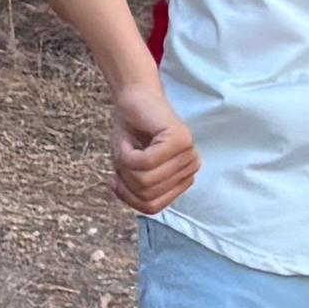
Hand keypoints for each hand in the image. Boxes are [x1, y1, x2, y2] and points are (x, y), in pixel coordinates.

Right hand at [112, 80, 196, 212]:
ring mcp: (187, 154)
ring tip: (125, 148)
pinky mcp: (179, 140)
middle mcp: (190, 168)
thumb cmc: (131, 133)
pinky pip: (145, 163)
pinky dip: (126, 155)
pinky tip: (127, 142)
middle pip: (148, 195)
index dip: (128, 196)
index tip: (118, 177)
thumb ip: (137, 193)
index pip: (152, 207)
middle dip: (125, 180)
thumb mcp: (130, 172)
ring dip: (124, 166)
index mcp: (182, 179)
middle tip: (121, 158)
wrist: (132, 100)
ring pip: (146, 181)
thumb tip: (132, 200)